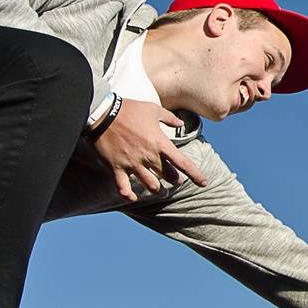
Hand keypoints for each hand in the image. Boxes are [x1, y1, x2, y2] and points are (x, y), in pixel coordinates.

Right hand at [93, 98, 207, 201]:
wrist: (103, 113)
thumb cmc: (130, 109)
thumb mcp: (153, 109)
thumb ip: (169, 118)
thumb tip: (180, 123)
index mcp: (160, 143)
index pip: (183, 163)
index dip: (195, 175)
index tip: (203, 183)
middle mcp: (149, 157)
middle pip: (168, 176)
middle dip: (175, 180)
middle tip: (175, 180)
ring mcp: (132, 164)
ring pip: (151, 185)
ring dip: (158, 190)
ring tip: (160, 191)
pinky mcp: (116, 168)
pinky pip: (123, 188)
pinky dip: (129, 195)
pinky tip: (133, 197)